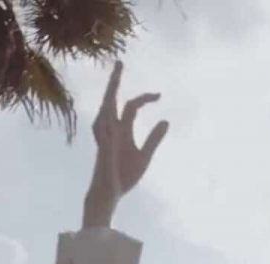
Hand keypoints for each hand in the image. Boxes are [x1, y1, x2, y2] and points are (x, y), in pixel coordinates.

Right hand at [82, 61, 169, 228]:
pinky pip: (103, 131)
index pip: (132, 106)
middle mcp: (111, 129)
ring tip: (114, 77)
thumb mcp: (145, 155)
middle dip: (115, 81)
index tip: (159, 95)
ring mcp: (106, 138)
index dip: (145, 98)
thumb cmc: (124, 176)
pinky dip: (105, 118)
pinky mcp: (104, 150)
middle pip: (111, 100)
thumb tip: (166, 120)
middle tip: (120, 62)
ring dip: (109, 94)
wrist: (111, 194)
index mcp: (122, 130)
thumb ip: (154, 139)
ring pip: (105, 110)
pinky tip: (108, 107)